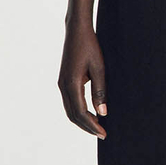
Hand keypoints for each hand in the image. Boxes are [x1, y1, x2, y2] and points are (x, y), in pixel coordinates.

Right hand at [59, 20, 107, 138]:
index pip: (81, 112)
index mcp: (71, 84)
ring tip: (97, 126)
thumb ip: (100, 91)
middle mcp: (63, 86)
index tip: (103, 133)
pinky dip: (79, 111)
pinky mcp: (64, 81)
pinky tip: (90, 113)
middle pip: (73, 115)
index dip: (92, 125)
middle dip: (87, 127)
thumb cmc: (90, 46)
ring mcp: (62, 84)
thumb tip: (103, 113)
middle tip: (102, 134)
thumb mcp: (99, 68)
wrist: (77, 31)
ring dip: (82, 120)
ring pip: (70, 110)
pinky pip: (70, 102)